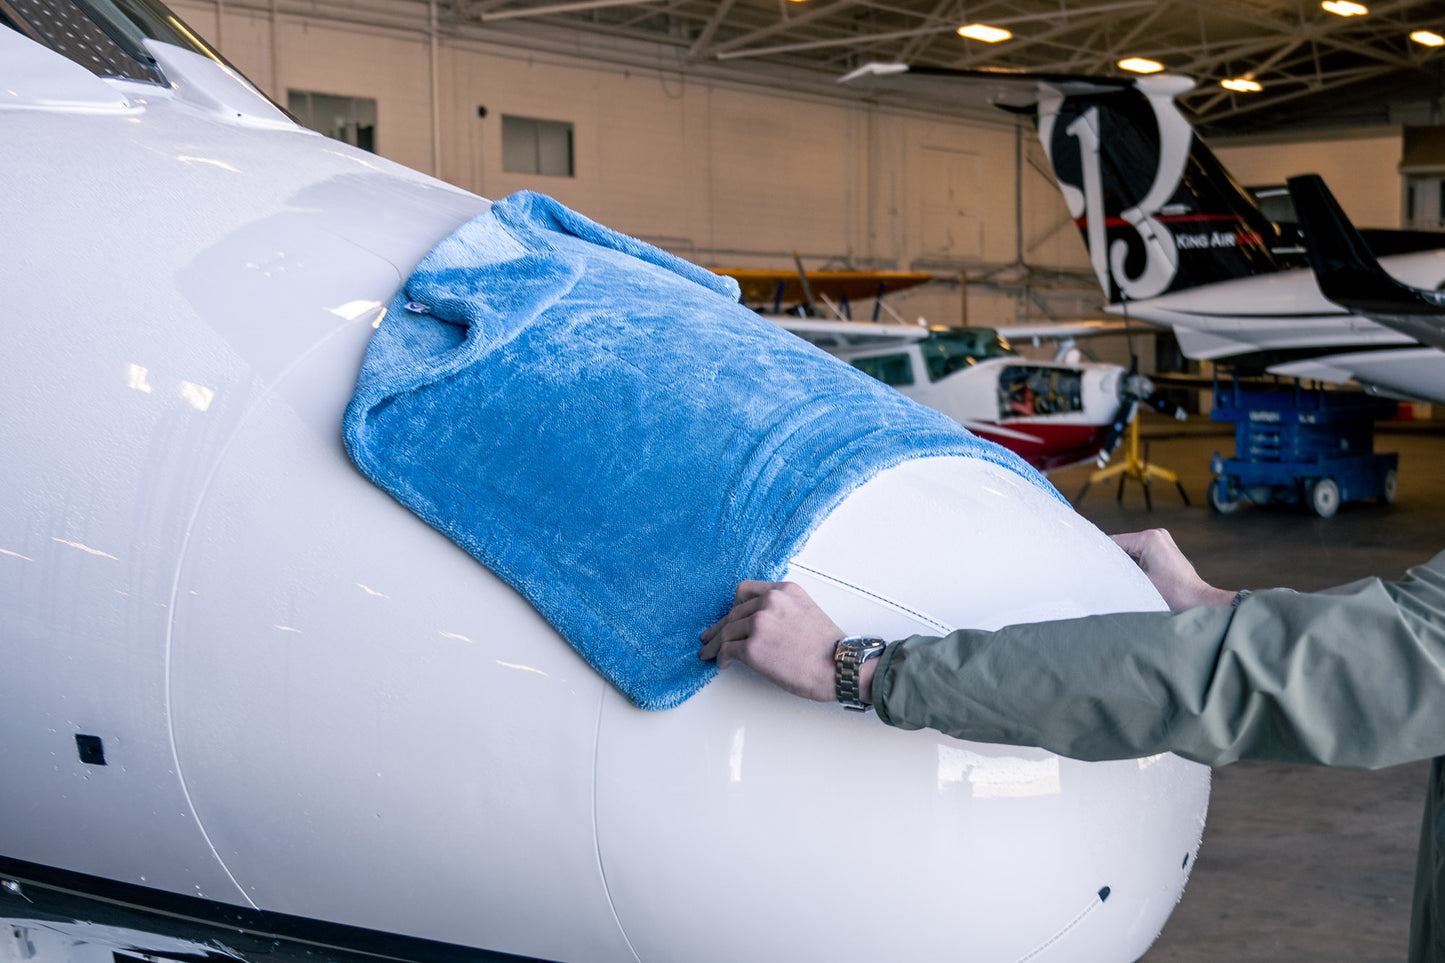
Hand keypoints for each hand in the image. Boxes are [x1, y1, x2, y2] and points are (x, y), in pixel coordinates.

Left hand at [699, 581, 844, 701]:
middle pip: (733, 613)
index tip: (729, 617)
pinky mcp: (752, 647)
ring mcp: (759, 624)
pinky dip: (722, 657)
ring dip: (717, 644)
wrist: (839, 666)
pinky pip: (727, 650)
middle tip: (710, 636)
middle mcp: (770, 602)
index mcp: (784, 591)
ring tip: (710, 652)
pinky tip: (723, 663)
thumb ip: (783, 609)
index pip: (746, 591)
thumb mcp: (806, 611)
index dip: (734, 607)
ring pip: (726, 631)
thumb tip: (764, 625)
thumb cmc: (829, 648)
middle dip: (720, 627)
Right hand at [1111, 529, 1237, 610]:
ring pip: (1131, 549)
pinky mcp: (1164, 548)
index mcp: (1149, 538)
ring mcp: (1162, 539)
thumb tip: (1100, 566)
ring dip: (1127, 563)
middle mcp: (1157, 534)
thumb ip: (1117, 569)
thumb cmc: (1173, 593)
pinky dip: (1136, 564)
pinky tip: (1138, 577)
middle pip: (1123, 545)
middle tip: (1110, 576)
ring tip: (1128, 579)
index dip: (1103, 555)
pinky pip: (1141, 552)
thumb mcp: (1138, 581)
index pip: (1114, 542)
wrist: (1195, 601)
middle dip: (1116, 560)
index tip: (1094, 568)